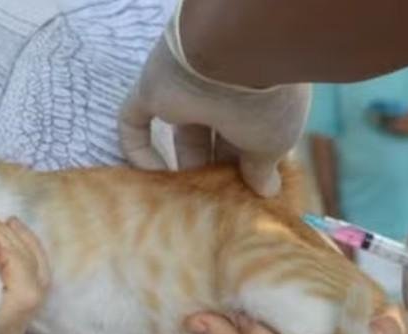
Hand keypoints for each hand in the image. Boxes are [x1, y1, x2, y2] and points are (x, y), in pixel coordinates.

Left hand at [118, 9, 308, 196]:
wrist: (234, 57)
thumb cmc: (267, 103)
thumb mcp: (273, 143)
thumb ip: (262, 167)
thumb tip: (266, 190)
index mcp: (259, 95)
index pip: (250, 133)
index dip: (248, 164)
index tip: (248, 193)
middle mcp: (224, 90)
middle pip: (217, 135)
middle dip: (218, 168)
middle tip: (219, 201)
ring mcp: (186, 88)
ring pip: (182, 131)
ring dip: (184, 165)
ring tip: (190, 200)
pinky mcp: (151, 88)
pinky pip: (134, 121)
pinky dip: (138, 149)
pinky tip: (152, 177)